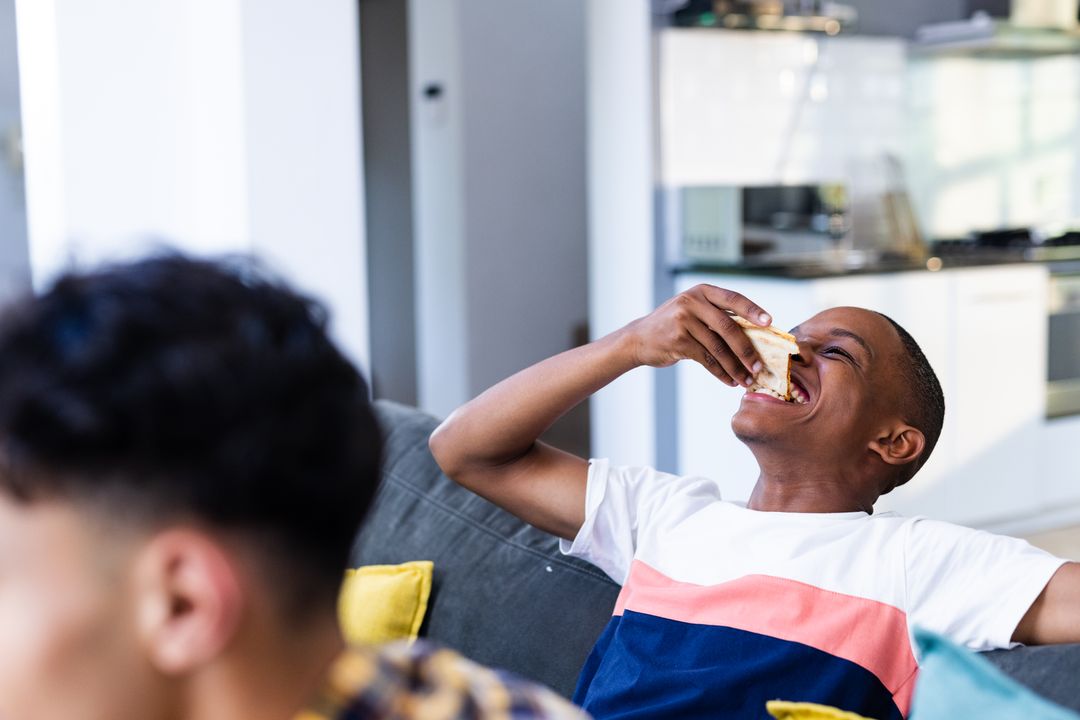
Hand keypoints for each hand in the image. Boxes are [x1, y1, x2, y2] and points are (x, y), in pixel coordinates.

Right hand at [621, 284, 771, 386]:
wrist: (639, 338)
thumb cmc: (674, 325)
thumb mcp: (693, 310)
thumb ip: (717, 315)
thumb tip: (756, 334)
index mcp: (701, 291)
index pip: (733, 299)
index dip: (753, 311)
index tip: (769, 323)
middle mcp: (692, 302)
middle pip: (728, 327)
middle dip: (747, 350)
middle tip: (760, 366)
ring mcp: (683, 321)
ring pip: (718, 348)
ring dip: (735, 367)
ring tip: (747, 379)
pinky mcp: (678, 341)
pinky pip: (706, 360)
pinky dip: (721, 373)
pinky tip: (729, 381)